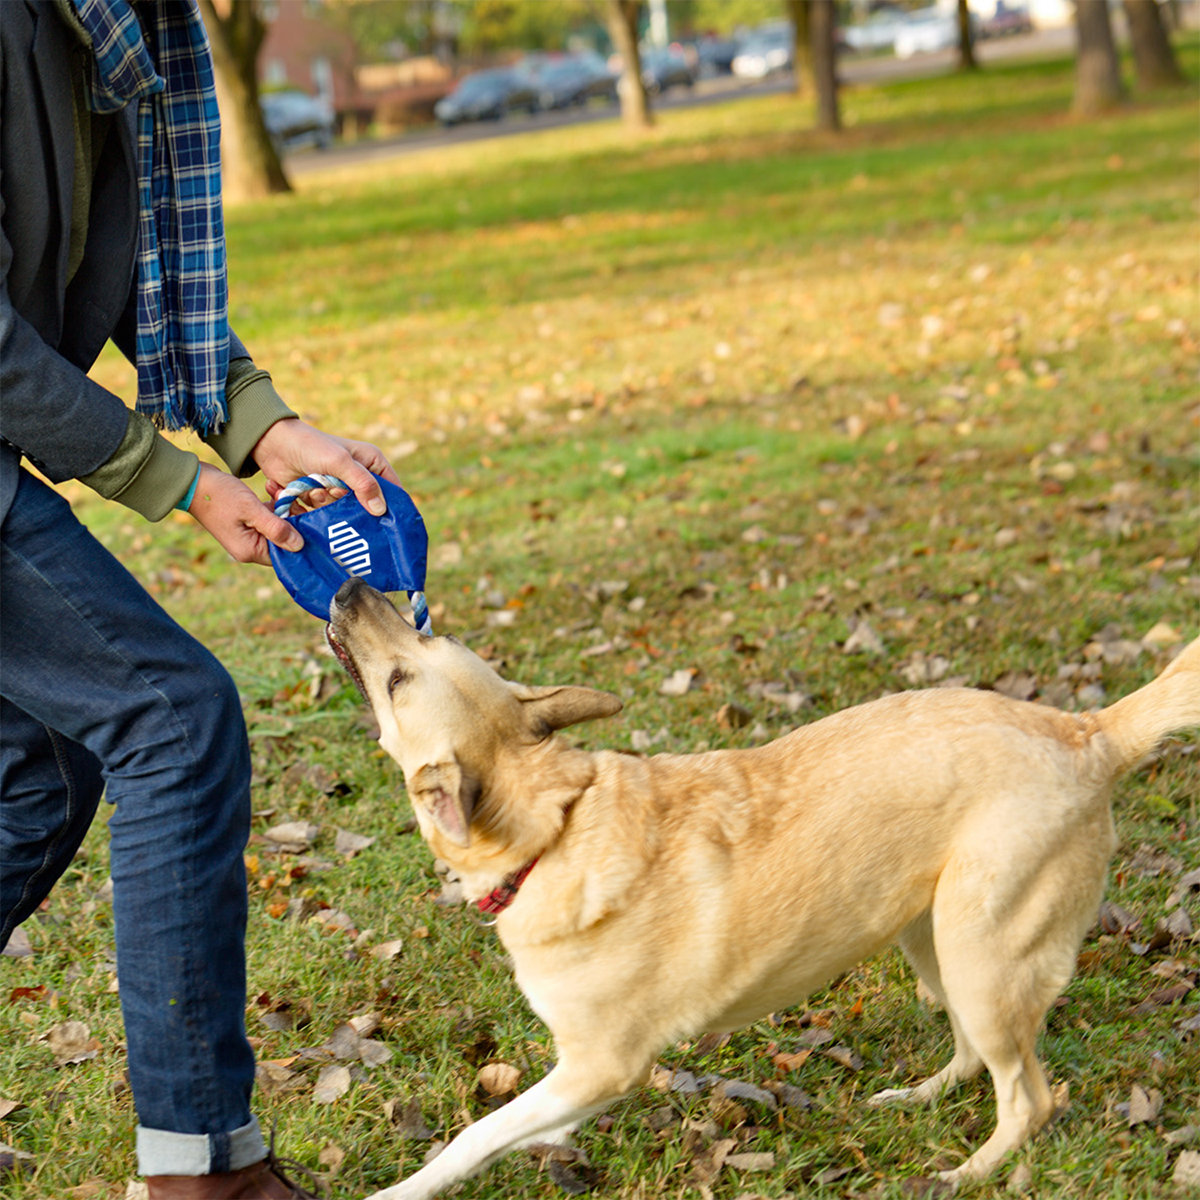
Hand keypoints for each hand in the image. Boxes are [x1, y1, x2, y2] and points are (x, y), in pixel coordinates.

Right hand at [186, 463, 303, 565]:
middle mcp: (249, 548)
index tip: (306, 517)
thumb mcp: (251, 509)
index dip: (299, 538)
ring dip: (282, 508)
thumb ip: (275, 528)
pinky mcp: (246, 523)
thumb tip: (300, 546)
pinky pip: (267, 518)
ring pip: (277, 527)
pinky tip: (271, 488)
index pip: (284, 554)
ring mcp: (247, 536)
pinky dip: (272, 505)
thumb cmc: (220, 495)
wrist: (192, 481)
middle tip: (291, 499)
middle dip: (290, 519)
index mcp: (249, 550)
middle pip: (282, 541)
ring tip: (279, 491)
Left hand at [251, 418, 400, 517]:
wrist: (273, 445)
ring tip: (316, 490)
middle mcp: (358, 477)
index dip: (392, 507)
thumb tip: (381, 510)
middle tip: (337, 497)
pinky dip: (315, 507)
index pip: (392, 490)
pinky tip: (306, 493)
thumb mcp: (341, 463)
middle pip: (368, 506)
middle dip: (352, 507)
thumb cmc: (312, 446)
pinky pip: (326, 513)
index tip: (387, 524)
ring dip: (329, 505)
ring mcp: (339, 489)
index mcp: (371, 463)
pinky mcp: (321, 498)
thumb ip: (363, 484)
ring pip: (345, 512)